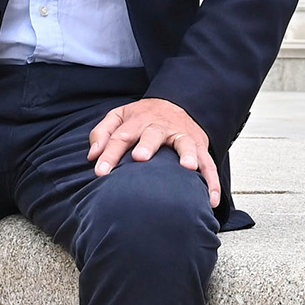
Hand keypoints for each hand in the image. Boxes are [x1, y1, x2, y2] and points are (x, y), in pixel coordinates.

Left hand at [87, 98, 221, 205]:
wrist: (177, 103)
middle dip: (147, 145)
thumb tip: (93, 155)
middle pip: (153, 134)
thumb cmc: (143, 117)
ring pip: (186, 144)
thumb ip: (103, 133)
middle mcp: (161, 127)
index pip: (121, 136)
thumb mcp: (119, 116)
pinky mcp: (200, 146)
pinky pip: (209, 163)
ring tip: (188, 168)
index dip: (109, 153)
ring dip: (188, 154)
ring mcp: (182, 136)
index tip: (100, 171)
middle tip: (140, 157)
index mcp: (138, 121)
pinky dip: (212, 181)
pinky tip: (211, 200)